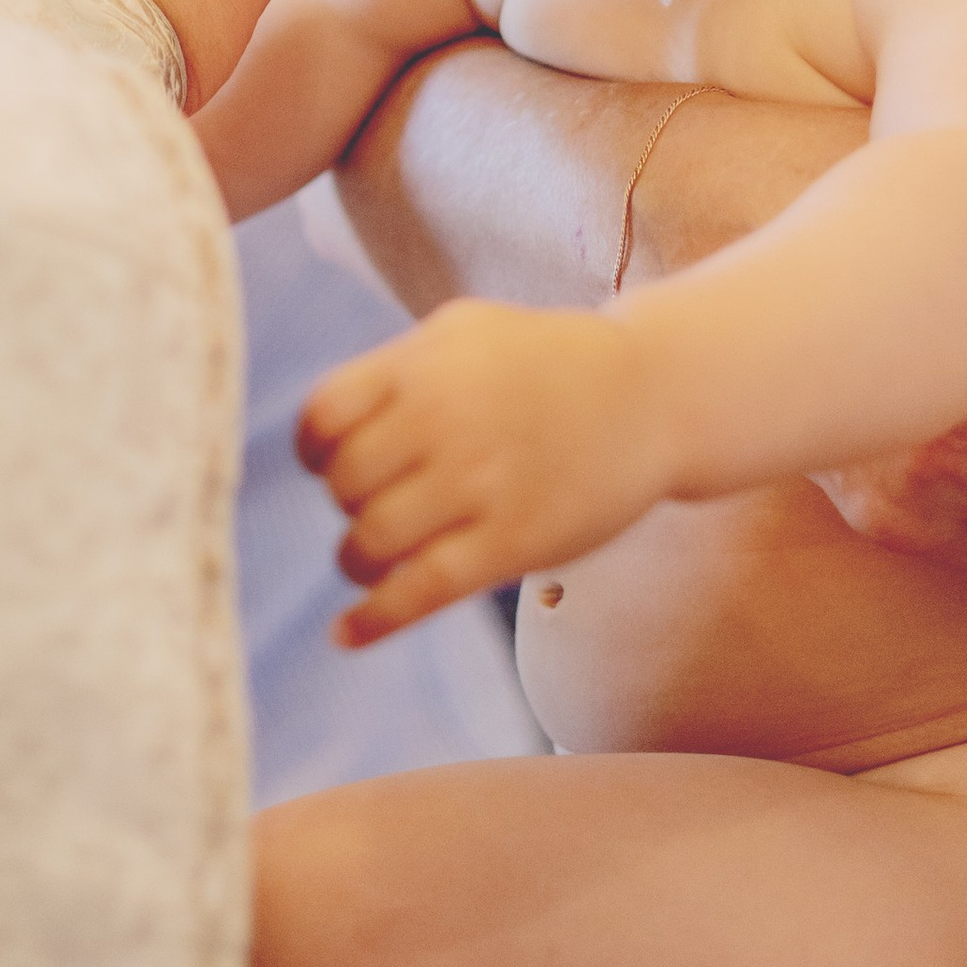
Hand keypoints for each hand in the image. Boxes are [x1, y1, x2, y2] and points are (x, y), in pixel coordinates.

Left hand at [297, 299, 662, 647]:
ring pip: (371, 542)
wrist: (653, 395)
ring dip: (358, 558)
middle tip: (373, 503)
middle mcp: (445, 420)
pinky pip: (419, 591)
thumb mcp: (466, 332)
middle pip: (344, 484)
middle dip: (347, 501)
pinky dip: (373, 621)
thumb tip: (321, 431)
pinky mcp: (513, 543)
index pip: (324, 417)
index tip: (325, 463)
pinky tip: (346, 634)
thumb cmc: (547, 364)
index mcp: (425, 364)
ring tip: (373, 557)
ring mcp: (480, 484)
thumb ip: (394, 371)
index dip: (313, 450)